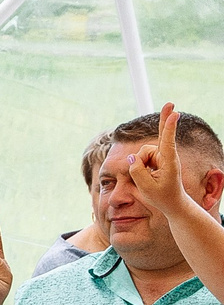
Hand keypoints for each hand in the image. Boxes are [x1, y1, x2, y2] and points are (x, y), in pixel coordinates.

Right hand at [126, 103, 192, 219]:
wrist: (172, 203)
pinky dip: (140, 167)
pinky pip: (140, 158)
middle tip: (171, 102)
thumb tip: (130, 157)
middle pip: (146, 150)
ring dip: (139, 167)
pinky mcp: (157, 158)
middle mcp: (166, 156)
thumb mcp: (146, 187)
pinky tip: (150, 175)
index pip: (167, 142)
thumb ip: (136, 171)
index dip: (169, 127)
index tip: (174, 113)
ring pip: (140, 155)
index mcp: (169, 163)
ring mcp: (161, 156)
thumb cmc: (162, 196)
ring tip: (149, 180)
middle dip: (142, 159)